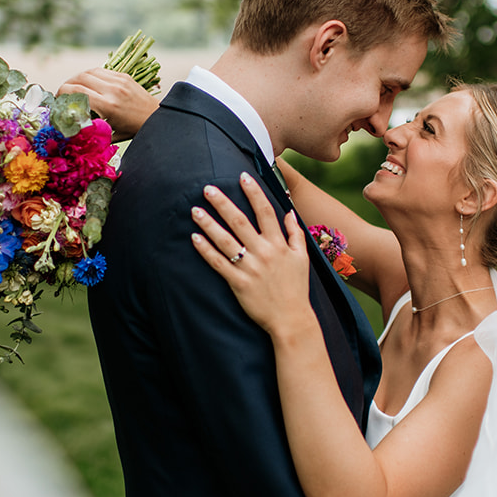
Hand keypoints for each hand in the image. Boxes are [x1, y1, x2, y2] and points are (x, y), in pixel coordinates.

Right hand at [56, 68, 158, 140]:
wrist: (157, 118)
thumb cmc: (133, 130)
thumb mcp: (109, 133)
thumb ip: (89, 127)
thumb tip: (68, 125)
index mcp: (108, 106)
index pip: (76, 91)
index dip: (61, 93)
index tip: (58, 101)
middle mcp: (112, 90)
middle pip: (79, 78)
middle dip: (66, 85)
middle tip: (62, 94)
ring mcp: (119, 80)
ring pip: (89, 71)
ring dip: (77, 78)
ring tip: (73, 88)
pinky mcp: (124, 76)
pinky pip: (101, 71)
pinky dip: (90, 75)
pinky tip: (87, 83)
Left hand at [191, 173, 315, 337]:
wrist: (291, 319)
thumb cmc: (296, 288)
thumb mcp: (302, 258)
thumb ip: (295, 233)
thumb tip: (289, 211)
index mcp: (279, 244)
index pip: (265, 212)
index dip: (254, 192)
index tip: (242, 176)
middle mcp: (264, 253)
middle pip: (240, 222)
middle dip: (223, 203)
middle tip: (207, 188)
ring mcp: (250, 268)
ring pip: (225, 240)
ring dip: (209, 224)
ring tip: (195, 210)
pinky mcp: (238, 283)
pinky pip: (218, 263)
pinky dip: (205, 250)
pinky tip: (194, 238)